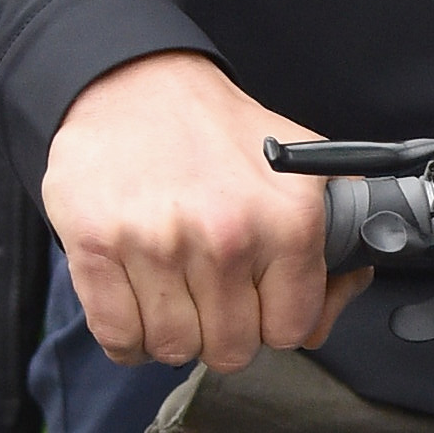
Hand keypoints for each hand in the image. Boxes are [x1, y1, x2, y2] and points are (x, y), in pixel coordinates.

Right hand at [43, 50, 364, 375]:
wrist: (135, 84)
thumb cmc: (215, 132)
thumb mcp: (299, 167)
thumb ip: (332, 239)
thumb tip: (335, 301)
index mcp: (287, 221)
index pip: (290, 330)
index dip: (272, 324)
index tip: (257, 309)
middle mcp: (226, 236)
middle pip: (230, 348)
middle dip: (221, 333)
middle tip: (210, 300)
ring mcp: (157, 244)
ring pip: (173, 348)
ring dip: (171, 334)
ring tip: (171, 297)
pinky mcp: (98, 247)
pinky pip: (119, 337)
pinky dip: (128, 337)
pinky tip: (136, 306)